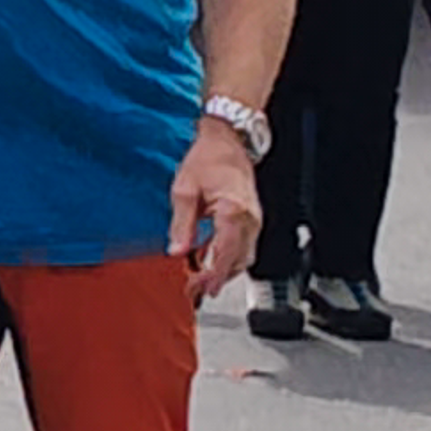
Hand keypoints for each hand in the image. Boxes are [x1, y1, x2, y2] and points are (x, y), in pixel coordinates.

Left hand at [172, 115, 261, 297]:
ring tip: (199, 277)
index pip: (225, 254)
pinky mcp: (252, 220)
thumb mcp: (185, 190)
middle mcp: (249, 219)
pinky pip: (243, 247)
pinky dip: (228, 258)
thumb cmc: (209, 159)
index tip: (198, 288)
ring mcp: (254, 221)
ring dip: (223, 271)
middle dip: (216, 279)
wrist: (229, 142)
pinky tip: (209, 260)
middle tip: (194, 288)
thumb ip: (182, 224)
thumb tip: (177, 250)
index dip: (212, 275)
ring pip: (243, 258)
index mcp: (234, 211)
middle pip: (237, 261)